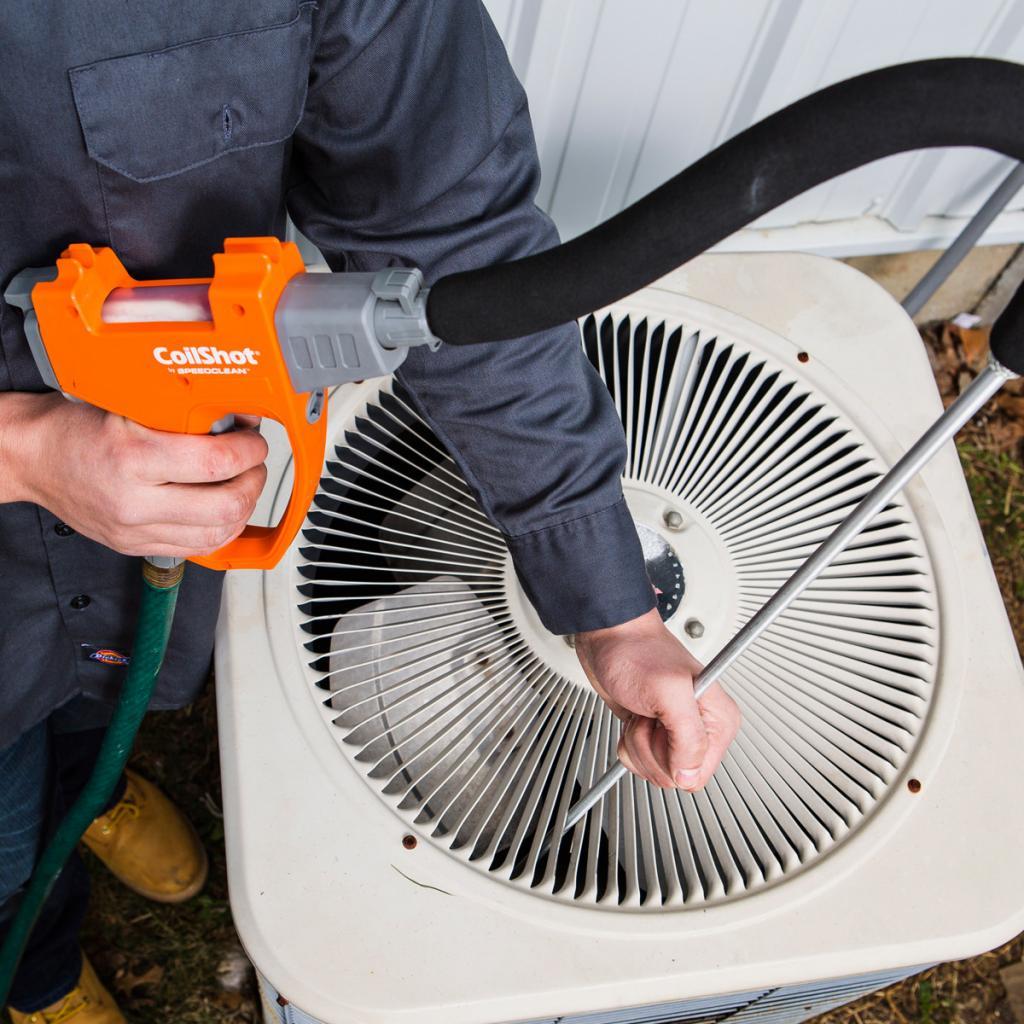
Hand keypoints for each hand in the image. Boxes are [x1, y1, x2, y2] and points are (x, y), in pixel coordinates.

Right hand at [6, 393, 267, 557]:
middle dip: (253, 483)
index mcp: (133, 458)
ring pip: (216, 535)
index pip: (215, 463)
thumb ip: (186, 414)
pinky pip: (197, 548)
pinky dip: (222, 530)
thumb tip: (239, 417)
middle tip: (254, 465)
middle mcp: (134, 501)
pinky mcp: (135, 546)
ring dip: (243, 510)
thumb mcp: (132, 407)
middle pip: (224, 506)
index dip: (249, 451)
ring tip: (243, 486)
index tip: (254, 441)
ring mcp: (135, 530)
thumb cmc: (76, 428)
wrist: (34, 458)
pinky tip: (225, 510)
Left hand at [574, 607, 739, 790]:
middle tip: (650, 713)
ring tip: (642, 710)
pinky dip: (628, 742)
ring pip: (655, 769)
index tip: (664, 728)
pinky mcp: (654, 733)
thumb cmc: (637, 651)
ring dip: (637, 742)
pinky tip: (635, 716)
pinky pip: (640, 761)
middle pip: (673, 774)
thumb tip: (689, 776)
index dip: (672, 758)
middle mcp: (701, 728)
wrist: (609, 637)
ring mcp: (675, 732)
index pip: (698, 773)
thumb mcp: (667, 692)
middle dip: (650, 747)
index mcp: (718, 720)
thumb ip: (687, 738)